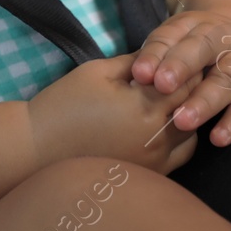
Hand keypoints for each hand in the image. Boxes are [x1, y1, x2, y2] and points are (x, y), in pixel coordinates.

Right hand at [27, 52, 200, 174]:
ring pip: (191, 134)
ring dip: (187, 116)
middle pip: (192, 107)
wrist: (39, 148)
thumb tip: (164, 54)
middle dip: (191, 89)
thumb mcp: (99, 71)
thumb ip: (136, 62)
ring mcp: (154, 161)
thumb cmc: (66, 104)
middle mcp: (155, 137)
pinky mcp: (148, 175)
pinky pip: (179, 156)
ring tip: (172, 102)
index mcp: (144, 106)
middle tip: (184, 74)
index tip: (185, 55)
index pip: (185, 80)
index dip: (187, 65)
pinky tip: (163, 126)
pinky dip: (179, 140)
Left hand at [130, 11, 230, 147]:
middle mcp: (223, 38)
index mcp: (195, 25)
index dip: (156, 54)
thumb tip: (132, 82)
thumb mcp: (178, 44)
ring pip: (227, 79)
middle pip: (202, 48)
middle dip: (181, 66)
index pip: (173, 36)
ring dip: (205, 101)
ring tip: (183, 120)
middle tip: (162, 86)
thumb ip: (158, 58)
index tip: (139, 74)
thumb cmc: (199, 52)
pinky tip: (217, 138)